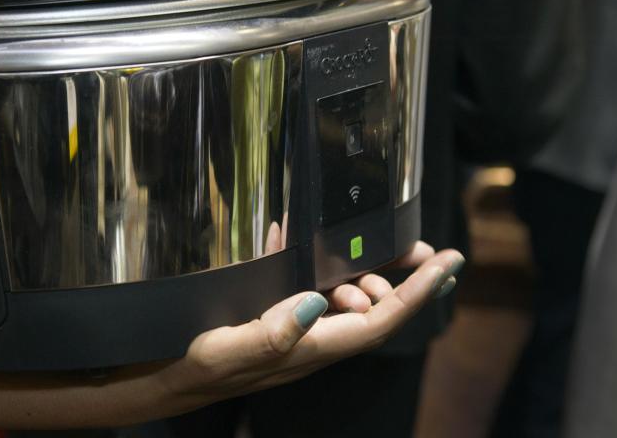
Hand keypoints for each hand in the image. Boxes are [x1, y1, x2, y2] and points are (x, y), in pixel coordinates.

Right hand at [153, 241, 462, 409]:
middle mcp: (311, 339)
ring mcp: (294, 328)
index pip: (381, 320)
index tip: (449, 263)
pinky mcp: (272, 314)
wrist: (167, 379)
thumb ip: (273, 331)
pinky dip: (305, 259)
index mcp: (311, 347)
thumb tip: (317, 303)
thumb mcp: (229, 349)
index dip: (418, 291)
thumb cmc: (197, 368)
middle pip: (373, 310)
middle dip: (399, 279)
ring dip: (361, 274)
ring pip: (345, 300)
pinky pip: (302, 285)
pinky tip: (291, 236)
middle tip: (412, 249)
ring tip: (357, 253)